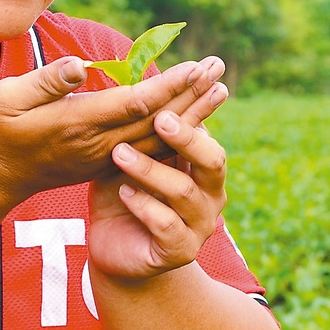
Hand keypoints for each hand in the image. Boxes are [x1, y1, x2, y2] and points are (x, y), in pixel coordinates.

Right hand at [0, 55, 217, 202]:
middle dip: (190, 94)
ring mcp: (104, 157)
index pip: (134, 104)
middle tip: (219, 67)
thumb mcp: (5, 100)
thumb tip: (80, 66)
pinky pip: (150, 149)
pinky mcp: (106, 162)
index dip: (167, 85)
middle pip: (155, 120)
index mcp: (77, 124)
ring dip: (191, 113)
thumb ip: (45, 82)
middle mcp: (98, 144)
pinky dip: (175, 132)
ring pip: (158, 136)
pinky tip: (195, 118)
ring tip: (219, 89)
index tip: (196, 67)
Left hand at [87, 92, 229, 281]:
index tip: (194, 78)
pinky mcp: (179, 251)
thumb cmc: (124, 193)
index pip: (207, 132)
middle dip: (187, 138)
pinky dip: (143, 205)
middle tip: (161, 118)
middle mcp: (210, 195)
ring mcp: (199, 226)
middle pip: (213, 160)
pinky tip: (123, 192)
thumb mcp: (131, 157)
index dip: (201, 106)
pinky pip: (166, 226)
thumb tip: (143, 80)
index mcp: (202, 167)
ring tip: (120, 154)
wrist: (115, 249)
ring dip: (150, 169)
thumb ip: (144, 130)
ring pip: (183, 191)